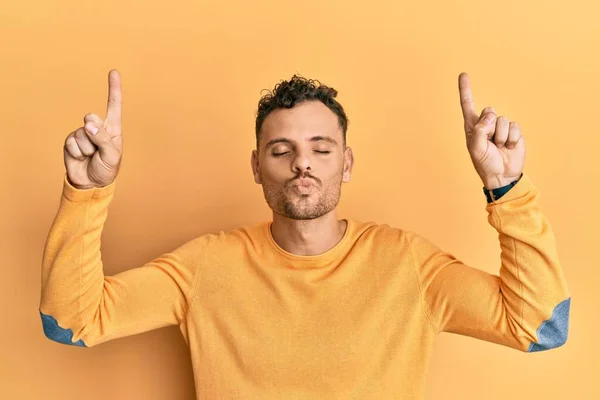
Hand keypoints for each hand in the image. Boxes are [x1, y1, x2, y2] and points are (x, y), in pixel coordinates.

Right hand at [63, 69, 122, 188]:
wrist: (90, 183)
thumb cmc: (106, 169)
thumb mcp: (112, 155)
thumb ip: (103, 139)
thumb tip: (89, 124)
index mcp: (113, 128)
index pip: (114, 105)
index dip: (114, 88)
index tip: (114, 72)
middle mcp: (98, 128)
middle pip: (92, 118)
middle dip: (95, 135)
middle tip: (98, 150)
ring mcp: (83, 133)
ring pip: (82, 133)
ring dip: (87, 148)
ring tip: (91, 156)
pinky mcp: (71, 141)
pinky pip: (72, 142)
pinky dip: (78, 153)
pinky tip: (81, 157)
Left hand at [458, 72, 524, 188]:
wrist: (503, 175)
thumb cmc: (485, 163)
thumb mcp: (476, 148)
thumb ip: (479, 130)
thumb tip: (490, 114)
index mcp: (472, 127)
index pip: (468, 105)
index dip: (466, 90)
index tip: (463, 74)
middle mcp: (486, 124)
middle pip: (489, 111)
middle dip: (490, 126)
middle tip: (490, 142)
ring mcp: (500, 127)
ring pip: (502, 120)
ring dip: (500, 136)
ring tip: (499, 147)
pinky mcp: (514, 131)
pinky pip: (514, 126)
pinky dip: (511, 138)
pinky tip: (509, 147)